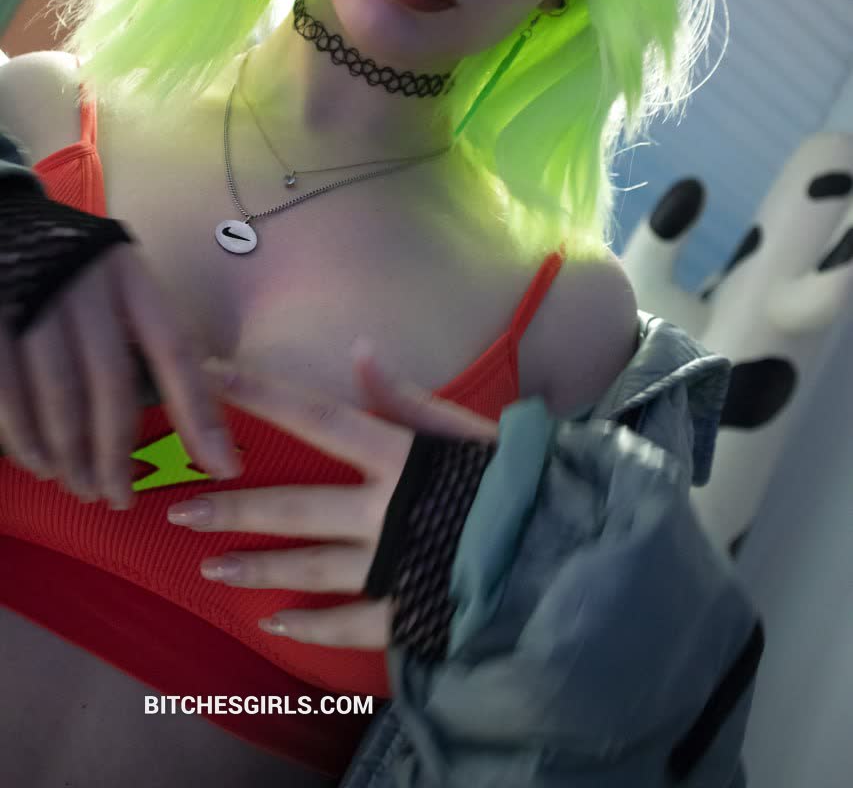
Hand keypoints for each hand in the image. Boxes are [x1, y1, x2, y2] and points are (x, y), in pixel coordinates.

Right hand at [0, 242, 239, 508]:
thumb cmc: (78, 268)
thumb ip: (151, 333)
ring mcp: (35, 301)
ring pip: (59, 395)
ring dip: (72, 454)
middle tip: (120, 499)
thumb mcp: (122, 281)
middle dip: (117, 452)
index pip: (175, 350)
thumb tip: (203, 405)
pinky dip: (24, 437)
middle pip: (111, 383)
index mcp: (133, 278)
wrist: (4, 223)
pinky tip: (39, 464)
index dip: (200, 413)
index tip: (223, 467)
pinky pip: (8, 392)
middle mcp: (88, 287)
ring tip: (82, 487)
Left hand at [167, 342, 497, 650]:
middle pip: (295, 508)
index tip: (209, 379)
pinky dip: (311, 625)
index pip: (316, 418)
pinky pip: (348, 624)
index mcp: (399, 456)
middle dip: (233, 508)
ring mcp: (391, 568)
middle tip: (179, 510)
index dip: (261, 397)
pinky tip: (275, 623)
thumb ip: (409, 395)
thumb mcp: (469, 428)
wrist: (568, 554)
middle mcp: (384, 512)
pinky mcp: (406, 613)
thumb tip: (359, 348)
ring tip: (210, 569)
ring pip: (310, 569)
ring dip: (257, 568)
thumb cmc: (520, 480)